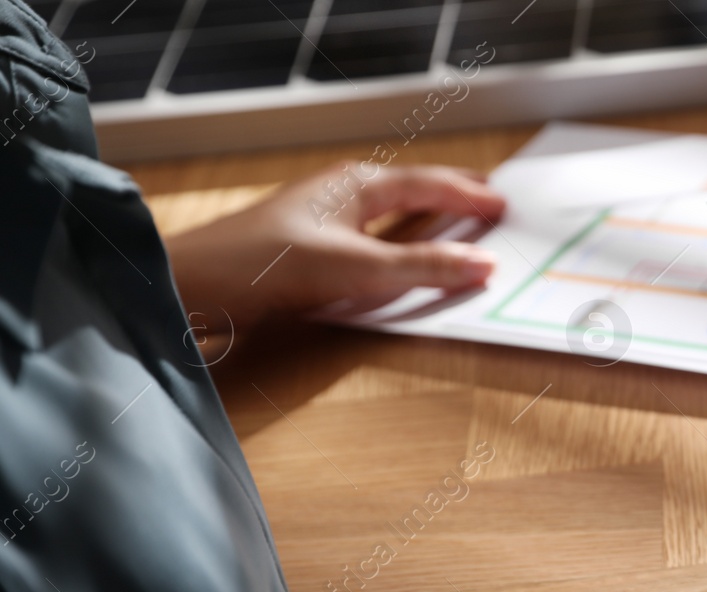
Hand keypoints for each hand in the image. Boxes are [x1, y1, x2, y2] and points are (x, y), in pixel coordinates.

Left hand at [165, 163, 505, 327]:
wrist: (196, 286)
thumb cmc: (267, 265)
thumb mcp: (360, 268)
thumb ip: (424, 267)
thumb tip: (483, 265)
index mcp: (359, 185)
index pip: (433, 185)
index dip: (472, 196)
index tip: (505, 205)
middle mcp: (343, 196)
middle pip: (413, 191)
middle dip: (453, 196)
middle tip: (489, 201)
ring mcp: (325, 222)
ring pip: (392, 215)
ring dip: (428, 222)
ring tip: (457, 228)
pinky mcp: (311, 251)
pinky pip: (373, 241)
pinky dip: (402, 247)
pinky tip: (402, 261)